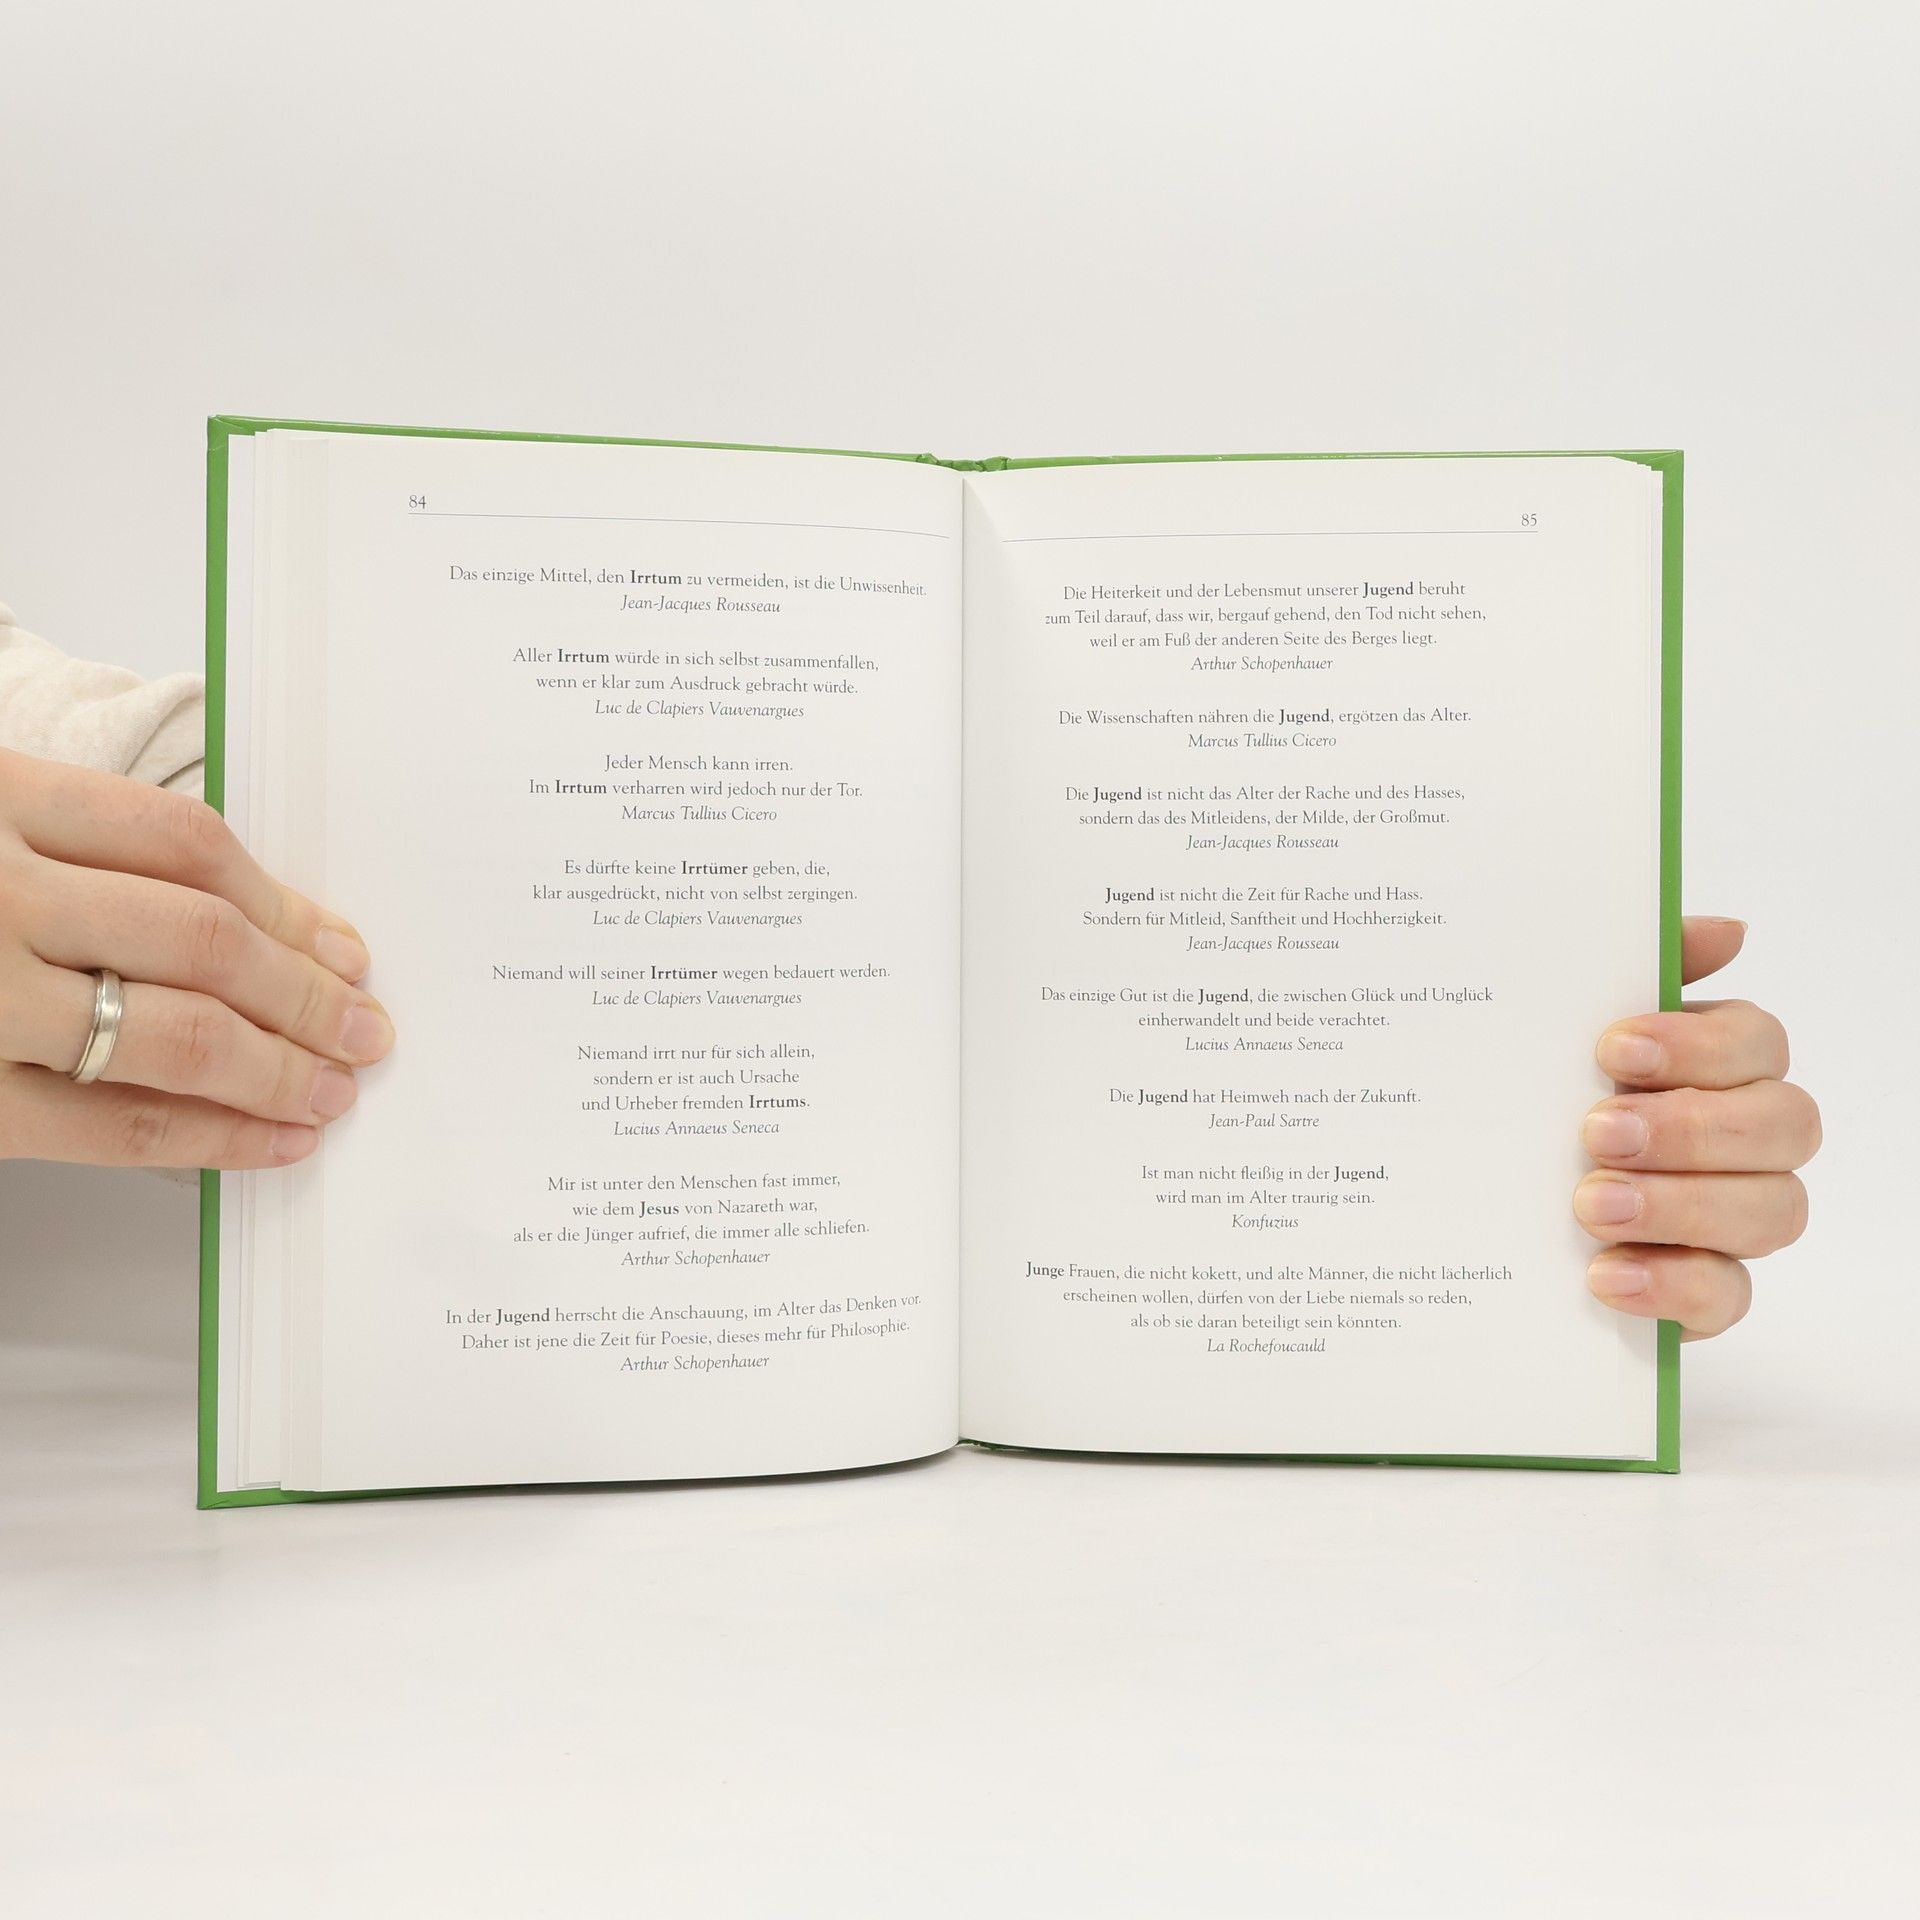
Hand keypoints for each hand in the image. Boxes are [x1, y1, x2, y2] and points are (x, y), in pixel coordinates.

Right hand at [0, 747, 392, 1168]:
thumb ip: (71, 851)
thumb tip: (244, 921)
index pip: (183, 843)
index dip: (283, 901)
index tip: (342, 944)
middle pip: (200, 939)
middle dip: (305, 993)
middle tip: (368, 1028)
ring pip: (172, 1032)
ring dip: (277, 1068)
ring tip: (337, 1088)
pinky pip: (107, 1122)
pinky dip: (205, 1138)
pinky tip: (266, 1143)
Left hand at [1576, 916, 1817, 1338]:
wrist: (1474, 1202)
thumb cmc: (1537, 1096)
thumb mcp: (1555, 1026)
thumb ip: (1631, 972)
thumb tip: (1726, 931)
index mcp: (1714, 1062)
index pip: (1758, 1041)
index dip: (1700, 1045)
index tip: (1611, 1050)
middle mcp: (1741, 1138)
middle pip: (1783, 1124)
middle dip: (1692, 1127)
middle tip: (1597, 1133)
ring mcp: (1731, 1218)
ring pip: (1773, 1210)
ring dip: (1683, 1205)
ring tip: (1590, 1205)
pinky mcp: (1705, 1290)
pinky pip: (1729, 1295)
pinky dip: (1673, 1285)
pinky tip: (1604, 1275)